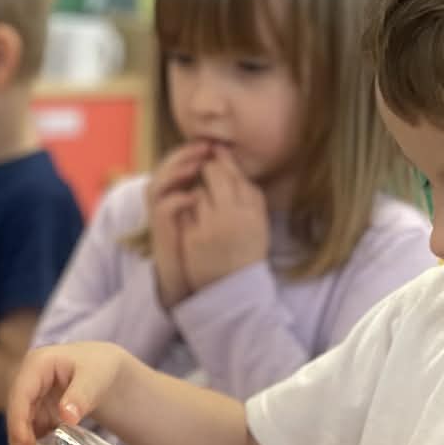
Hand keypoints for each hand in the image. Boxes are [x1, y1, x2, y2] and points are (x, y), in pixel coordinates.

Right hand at [7, 341, 129, 444]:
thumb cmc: (101, 367)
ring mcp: (31, 403)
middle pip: (18, 418)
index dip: (19, 422)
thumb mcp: (96, 376)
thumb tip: (67, 416)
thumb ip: (81, 394)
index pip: (21, 395)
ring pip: (21, 433)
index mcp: (36, 365)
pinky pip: (30, 440)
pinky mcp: (37, 418)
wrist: (105, 371)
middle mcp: (27, 384)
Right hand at [146, 144, 211, 309]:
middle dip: (187, 154)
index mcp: (176, 191)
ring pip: (160, 182)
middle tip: (206, 147)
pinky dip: (178, 200)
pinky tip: (194, 196)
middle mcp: (163, 198)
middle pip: (168, 165)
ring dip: (178, 171)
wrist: (185, 275)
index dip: (195, 151)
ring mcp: (159, 214)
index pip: (180, 161)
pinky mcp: (158, 229)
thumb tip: (236, 173)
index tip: (215, 144)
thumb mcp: (211, 215)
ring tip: (198, 165)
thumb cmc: (202, 246)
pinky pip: (164, 208)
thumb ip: (217, 194)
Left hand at [175, 149, 271, 295]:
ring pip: (197, 191)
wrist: (234, 288)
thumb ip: (247, 189)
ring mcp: (210, 227)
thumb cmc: (247, 249)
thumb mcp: (258, 220)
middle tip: (207, 176)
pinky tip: (196, 222)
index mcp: (252, 209)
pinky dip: (188, 212)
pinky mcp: (192, 239)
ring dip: (198, 194)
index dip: (222, 160)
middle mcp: (232, 215)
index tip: (216, 156)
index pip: (233, 172)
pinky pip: (185, 211)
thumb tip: (226, 157)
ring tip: (207, 208)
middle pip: (213, 174)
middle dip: (207, 170)